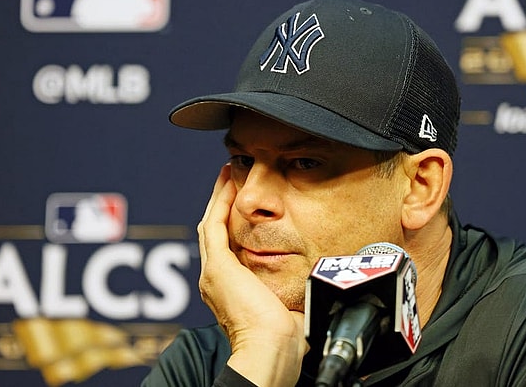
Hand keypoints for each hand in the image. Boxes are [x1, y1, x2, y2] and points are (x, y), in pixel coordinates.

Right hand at [197, 164, 307, 385]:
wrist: (271, 349)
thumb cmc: (285, 339)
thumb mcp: (288, 304)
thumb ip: (292, 288)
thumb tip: (314, 278)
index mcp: (228, 291)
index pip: (227, 248)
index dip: (232, 223)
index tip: (242, 204)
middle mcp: (215, 280)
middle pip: (215, 232)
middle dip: (222, 204)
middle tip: (230, 180)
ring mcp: (214, 272)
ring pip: (211, 225)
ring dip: (218, 198)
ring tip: (227, 176)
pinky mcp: (218, 267)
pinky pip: (214, 226)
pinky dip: (219, 203)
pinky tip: (229, 184)